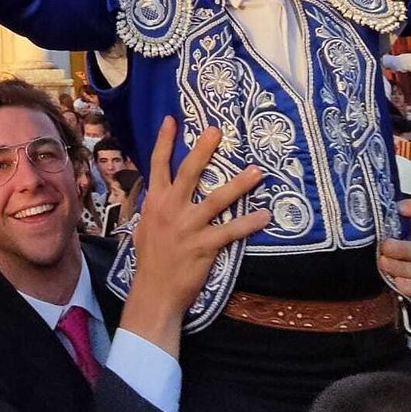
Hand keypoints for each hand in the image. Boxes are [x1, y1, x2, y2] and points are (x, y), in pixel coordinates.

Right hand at [119, 117, 268, 356]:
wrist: (154, 291)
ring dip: (239, 184)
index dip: (164, 142)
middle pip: (188, 173)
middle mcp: (171, 209)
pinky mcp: (204, 245)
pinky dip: (249, 223)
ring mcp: (188, 227)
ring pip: (216, 199)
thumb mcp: (145, 226)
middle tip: (217, 131)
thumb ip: (155, 205)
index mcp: (155, 202)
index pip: (157, 165)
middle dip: (203, 150)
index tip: (172, 119)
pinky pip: (231, 231)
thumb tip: (159, 189)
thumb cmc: (150, 259)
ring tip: (257, 171)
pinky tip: (265, 216)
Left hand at [378, 202, 410, 331]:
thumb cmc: (393, 280)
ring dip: (404, 268)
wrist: (406, 316)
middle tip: (385, 248)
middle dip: (403, 248)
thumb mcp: (385, 259)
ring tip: (385, 266)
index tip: (400, 208)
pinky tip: (401, 285)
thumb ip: (379, 245)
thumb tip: (353, 227)